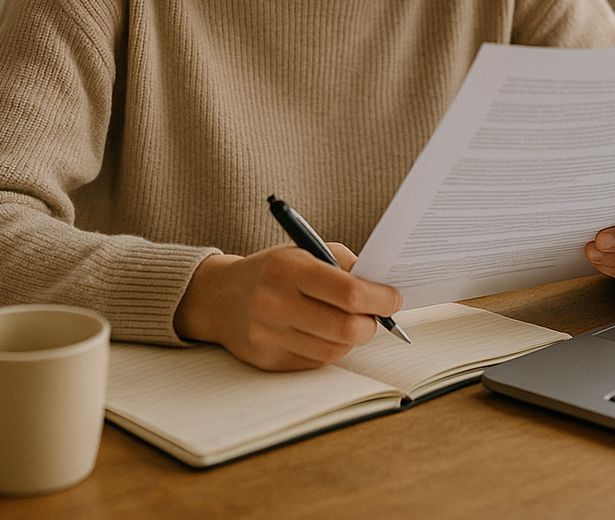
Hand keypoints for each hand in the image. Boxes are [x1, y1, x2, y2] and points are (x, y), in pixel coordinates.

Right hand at [173, 243, 403, 370]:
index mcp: (288, 269)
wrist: (219, 297)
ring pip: (335, 351)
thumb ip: (343, 264)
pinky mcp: (268, 362)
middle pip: (346, 328)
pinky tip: (328, 333)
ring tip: (354, 323)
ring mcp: (269, 337)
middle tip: (378, 315)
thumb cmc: (273, 269)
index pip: (348, 292)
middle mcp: (275, 303)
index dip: (380, 298)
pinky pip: (316, 363)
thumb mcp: (304, 250)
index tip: (395, 298)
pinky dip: (331, 349)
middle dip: (372, 324)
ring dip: (354, 338)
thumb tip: (383, 287)